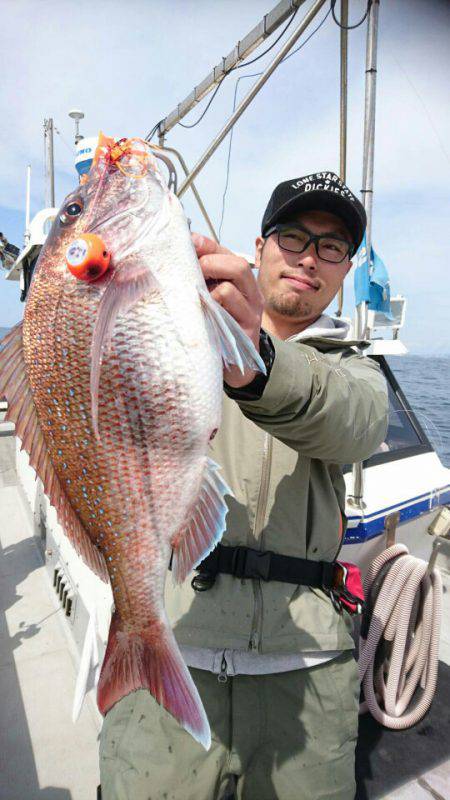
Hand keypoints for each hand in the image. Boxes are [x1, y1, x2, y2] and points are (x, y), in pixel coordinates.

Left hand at [192, 232, 263, 388]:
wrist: (237, 368)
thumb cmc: (218, 329)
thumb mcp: (211, 301)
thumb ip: (201, 280)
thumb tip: (178, 257)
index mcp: (242, 283)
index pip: (226, 253)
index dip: (207, 245)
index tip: (187, 242)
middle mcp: (251, 295)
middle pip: (237, 265)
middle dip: (209, 263)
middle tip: (192, 274)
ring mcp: (251, 314)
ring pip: (229, 288)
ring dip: (206, 290)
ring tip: (195, 298)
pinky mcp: (245, 332)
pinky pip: (226, 314)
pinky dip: (209, 309)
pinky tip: (200, 316)